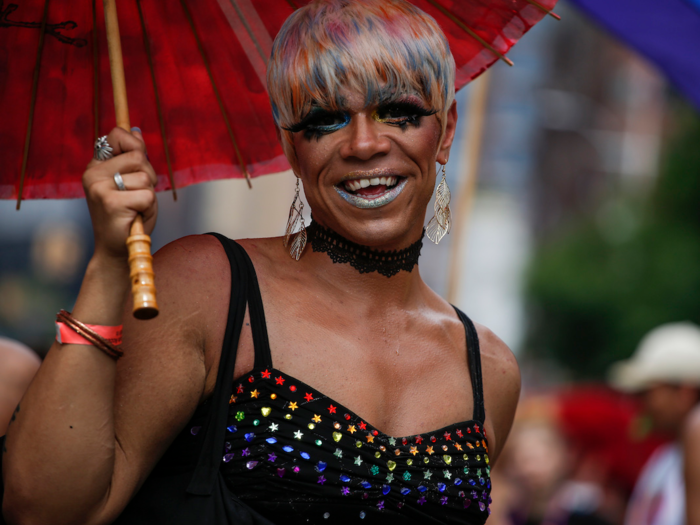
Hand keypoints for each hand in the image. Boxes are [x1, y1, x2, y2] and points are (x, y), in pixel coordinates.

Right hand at [83, 127, 157, 260]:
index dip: (136, 146)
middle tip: (139, 195)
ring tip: (136, 208)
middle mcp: (93, 174)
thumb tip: (136, 130)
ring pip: (145, 177)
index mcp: (96, 166)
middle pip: (138, 156)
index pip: (118, 135)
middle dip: (149, 176)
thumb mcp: (132, 183)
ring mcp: (99, 188)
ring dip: (149, 194)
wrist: (116, 250)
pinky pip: (147, 195)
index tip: (138, 165)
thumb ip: (133, 159)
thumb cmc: (128, 216)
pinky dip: (149, 207)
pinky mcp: (111, 202)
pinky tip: (137, 216)